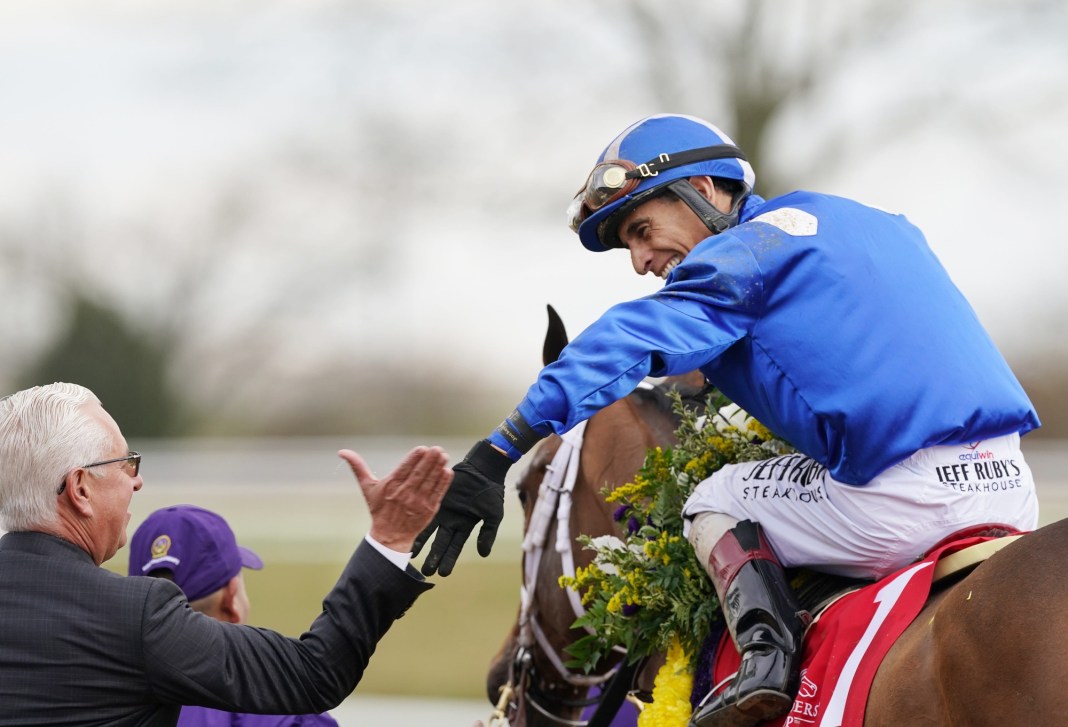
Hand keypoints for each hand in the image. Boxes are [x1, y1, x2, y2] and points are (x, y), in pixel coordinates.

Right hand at [338, 446, 452, 552]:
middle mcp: (405, 494)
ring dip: (438, 468)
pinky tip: (447, 471)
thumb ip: (358, 467)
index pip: (404, 470)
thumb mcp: (367, 487)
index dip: (414, 459)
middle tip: (437, 449)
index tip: (422, 448)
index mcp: (391, 487)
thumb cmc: (379, 509)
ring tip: (444, 456)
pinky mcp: (429, 510)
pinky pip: (438, 493)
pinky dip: (443, 483)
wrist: (390, 536)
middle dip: (429, 460)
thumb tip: (342, 452)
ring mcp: (418, 502)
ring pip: (430, 482)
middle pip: (419, 474)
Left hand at [412, 440, 509, 576]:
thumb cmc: (491, 491)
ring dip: (421, 541)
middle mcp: (451, 520)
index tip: (442, 574)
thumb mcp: (493, 515)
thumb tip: (483, 554)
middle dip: (432, 556)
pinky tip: (408, 529)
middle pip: (440, 542)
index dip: (449, 560)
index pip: (455, 547)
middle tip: (423, 571)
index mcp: (464, 526)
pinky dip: (418, 519)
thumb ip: (488, 534)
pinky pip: (425, 509)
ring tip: (410, 554)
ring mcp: (443, 509)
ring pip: (429, 528)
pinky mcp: (436, 496)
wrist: (484, 468)